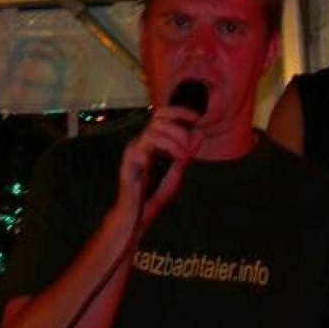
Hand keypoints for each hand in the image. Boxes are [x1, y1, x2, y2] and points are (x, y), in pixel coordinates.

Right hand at [119, 105, 203, 219]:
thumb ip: (188, 153)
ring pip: (152, 131)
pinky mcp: (128, 164)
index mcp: (151, 141)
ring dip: (172, 140)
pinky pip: (142, 149)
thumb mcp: (178, 171)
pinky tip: (173, 161)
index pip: (163, 115)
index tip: (197, 118)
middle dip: (178, 127)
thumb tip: (200, 133)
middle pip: (157, 118)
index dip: (180, 112)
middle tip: (189, 144)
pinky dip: (161, 151)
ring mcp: (133, 152)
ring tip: (182, 155)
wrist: (138, 215)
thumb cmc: (154, 193)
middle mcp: (140, 143)